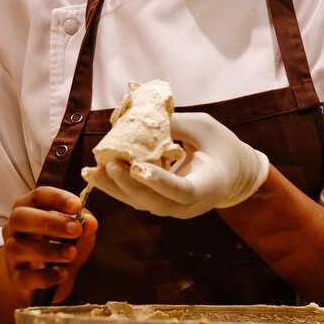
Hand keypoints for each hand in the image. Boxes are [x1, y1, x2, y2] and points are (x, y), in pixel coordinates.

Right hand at [2, 187, 96, 301]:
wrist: (44, 279)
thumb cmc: (59, 246)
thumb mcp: (75, 233)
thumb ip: (84, 225)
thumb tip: (90, 222)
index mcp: (29, 210)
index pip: (37, 197)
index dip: (56, 198)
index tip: (76, 205)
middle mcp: (14, 229)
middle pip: (20, 218)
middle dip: (49, 222)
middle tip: (75, 230)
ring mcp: (12, 254)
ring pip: (19, 248)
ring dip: (49, 250)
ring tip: (72, 253)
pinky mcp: (16, 278)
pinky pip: (26, 277)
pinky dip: (47, 276)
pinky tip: (63, 273)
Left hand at [81, 112, 268, 218]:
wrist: (233, 176)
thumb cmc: (222, 147)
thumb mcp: (205, 128)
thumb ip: (176, 124)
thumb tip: (140, 113)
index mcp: (208, 186)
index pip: (181, 190)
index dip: (160, 181)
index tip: (139, 167)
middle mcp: (189, 206)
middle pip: (154, 202)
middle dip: (128, 185)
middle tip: (108, 163)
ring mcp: (173, 210)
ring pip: (141, 203)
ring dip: (115, 188)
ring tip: (91, 171)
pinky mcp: (160, 205)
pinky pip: (137, 199)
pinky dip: (117, 187)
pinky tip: (97, 173)